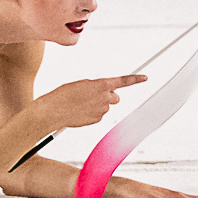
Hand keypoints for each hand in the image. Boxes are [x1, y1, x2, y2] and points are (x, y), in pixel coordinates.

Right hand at [32, 75, 146, 130]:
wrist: (52, 111)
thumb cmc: (63, 95)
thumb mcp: (81, 84)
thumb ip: (95, 87)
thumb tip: (103, 93)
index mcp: (101, 84)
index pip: (123, 81)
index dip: (135, 79)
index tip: (145, 77)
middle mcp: (105, 97)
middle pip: (115, 97)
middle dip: (108, 96)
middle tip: (94, 96)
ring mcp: (102, 110)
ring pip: (105, 107)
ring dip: (97, 105)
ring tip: (81, 104)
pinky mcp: (96, 120)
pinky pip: (98, 115)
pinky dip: (91, 113)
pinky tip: (79, 111)